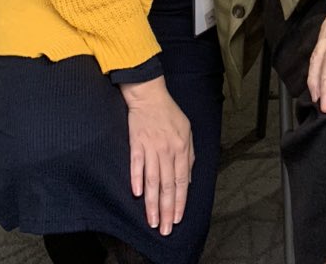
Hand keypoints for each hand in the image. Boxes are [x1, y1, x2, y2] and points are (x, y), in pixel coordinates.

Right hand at [120, 77, 193, 235]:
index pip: (181, 181)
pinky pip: (136, 165)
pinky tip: (137, 194)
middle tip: (165, 229)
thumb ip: (189, 155)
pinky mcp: (136, 143)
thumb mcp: (187, 131)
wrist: (149, 95)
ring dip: (152, 203)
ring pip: (152, 180)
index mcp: (181, 148)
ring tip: (152, 221)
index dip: (180, 202)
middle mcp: (167, 150)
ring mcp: (151, 147)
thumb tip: (187, 180)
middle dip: (167, 210)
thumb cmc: (169, 113)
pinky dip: (136, 179)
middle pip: (167, 185)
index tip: (177, 219)